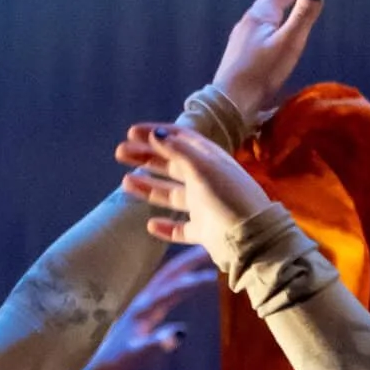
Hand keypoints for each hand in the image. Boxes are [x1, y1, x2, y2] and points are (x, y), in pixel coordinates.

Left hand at [84, 244, 214, 369]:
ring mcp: (140, 304)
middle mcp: (141, 301)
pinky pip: (162, 286)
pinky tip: (186, 274)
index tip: (214, 276)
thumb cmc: (116, 365)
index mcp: (142, 309)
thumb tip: (181, 333)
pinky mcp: (141, 310)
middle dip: (190, 260)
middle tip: (213, 247)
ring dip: (184, 264)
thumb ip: (157, 344)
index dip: (193, 282)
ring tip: (204, 253)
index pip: (172, 290)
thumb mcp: (137, 357)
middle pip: (168, 274)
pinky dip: (176, 276)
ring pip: (165, 277)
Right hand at [116, 123, 270, 269]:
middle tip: (120, 152)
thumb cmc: (228, 196)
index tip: (130, 132)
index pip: (179, 139)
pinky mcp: (203, 231)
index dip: (155, 134)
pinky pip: (180, 229)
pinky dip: (165, 227)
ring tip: (125, 182)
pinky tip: (150, 225)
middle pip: (171, 165)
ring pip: (171, 195)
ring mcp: (204, 206)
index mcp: (209, 159)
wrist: (249, 237)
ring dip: (149, 187)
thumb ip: (178, 150)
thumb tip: (156, 133)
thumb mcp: (203, 167)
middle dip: (146, 157)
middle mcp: (206, 180)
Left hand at [208, 0, 323, 128]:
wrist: (230, 102)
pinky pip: (255, 22)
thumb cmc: (261, 74)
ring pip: (260, 9)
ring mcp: (242, 35)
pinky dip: (263, 13)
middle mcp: (249, 20)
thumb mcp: (288, 44)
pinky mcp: (239, 51)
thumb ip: (303, 16)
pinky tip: (260, 22)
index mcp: (262, 15)